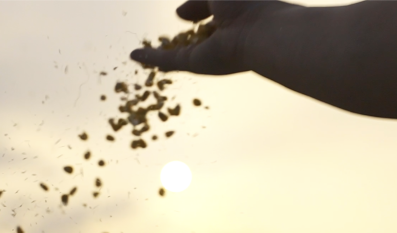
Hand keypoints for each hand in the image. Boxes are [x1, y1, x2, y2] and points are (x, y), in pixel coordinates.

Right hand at [130, 0, 286, 74]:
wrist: (260, 32)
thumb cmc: (248, 5)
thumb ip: (197, 3)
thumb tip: (178, 14)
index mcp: (232, 17)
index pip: (208, 16)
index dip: (194, 13)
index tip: (182, 13)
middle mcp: (220, 38)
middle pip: (194, 39)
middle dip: (179, 39)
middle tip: (161, 37)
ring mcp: (207, 53)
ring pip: (180, 52)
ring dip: (160, 52)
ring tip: (139, 52)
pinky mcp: (196, 63)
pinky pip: (169, 59)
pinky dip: (152, 57)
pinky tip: (135, 55)